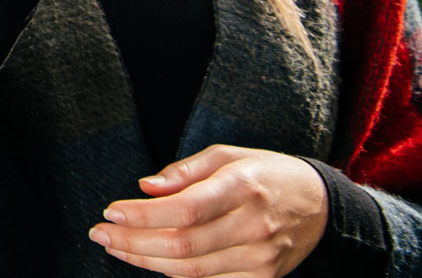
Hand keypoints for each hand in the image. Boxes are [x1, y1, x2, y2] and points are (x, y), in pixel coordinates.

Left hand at [89, 144, 328, 277]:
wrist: (322, 206)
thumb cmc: (265, 174)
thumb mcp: (228, 156)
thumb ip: (184, 172)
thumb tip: (145, 187)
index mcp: (243, 187)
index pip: (184, 209)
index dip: (143, 215)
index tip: (110, 212)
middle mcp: (253, 226)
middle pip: (182, 244)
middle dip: (133, 243)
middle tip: (99, 234)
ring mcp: (260, 258)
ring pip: (191, 269)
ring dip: (145, 261)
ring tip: (115, 247)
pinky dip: (173, 272)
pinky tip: (150, 259)